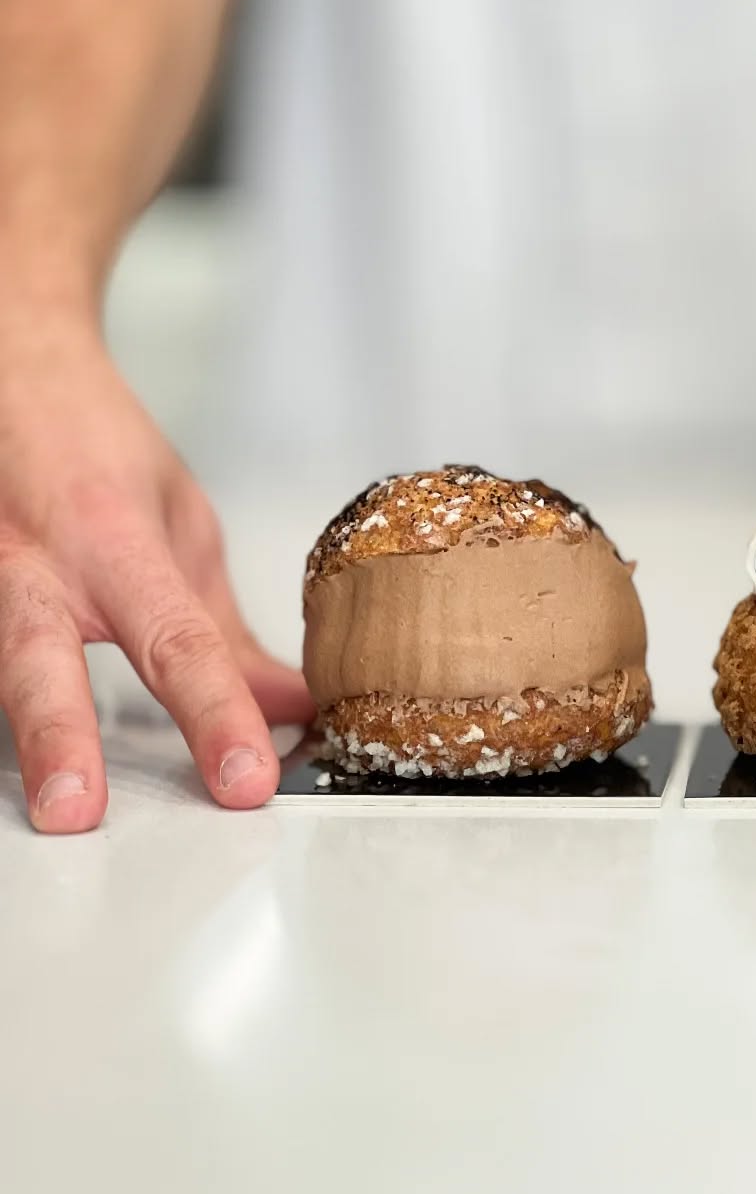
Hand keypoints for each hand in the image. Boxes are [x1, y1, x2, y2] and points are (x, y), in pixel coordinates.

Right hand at [0, 315, 310, 832]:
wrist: (16, 381)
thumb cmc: (100, 456)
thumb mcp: (182, 529)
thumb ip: (223, 633)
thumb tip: (290, 709)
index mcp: (113, 541)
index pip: (179, 641)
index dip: (216, 715)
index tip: (247, 776)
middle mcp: (34, 564)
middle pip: (43, 657)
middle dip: (62, 737)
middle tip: (79, 812)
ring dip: (23, 736)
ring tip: (44, 805)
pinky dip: (3, 714)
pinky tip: (24, 762)